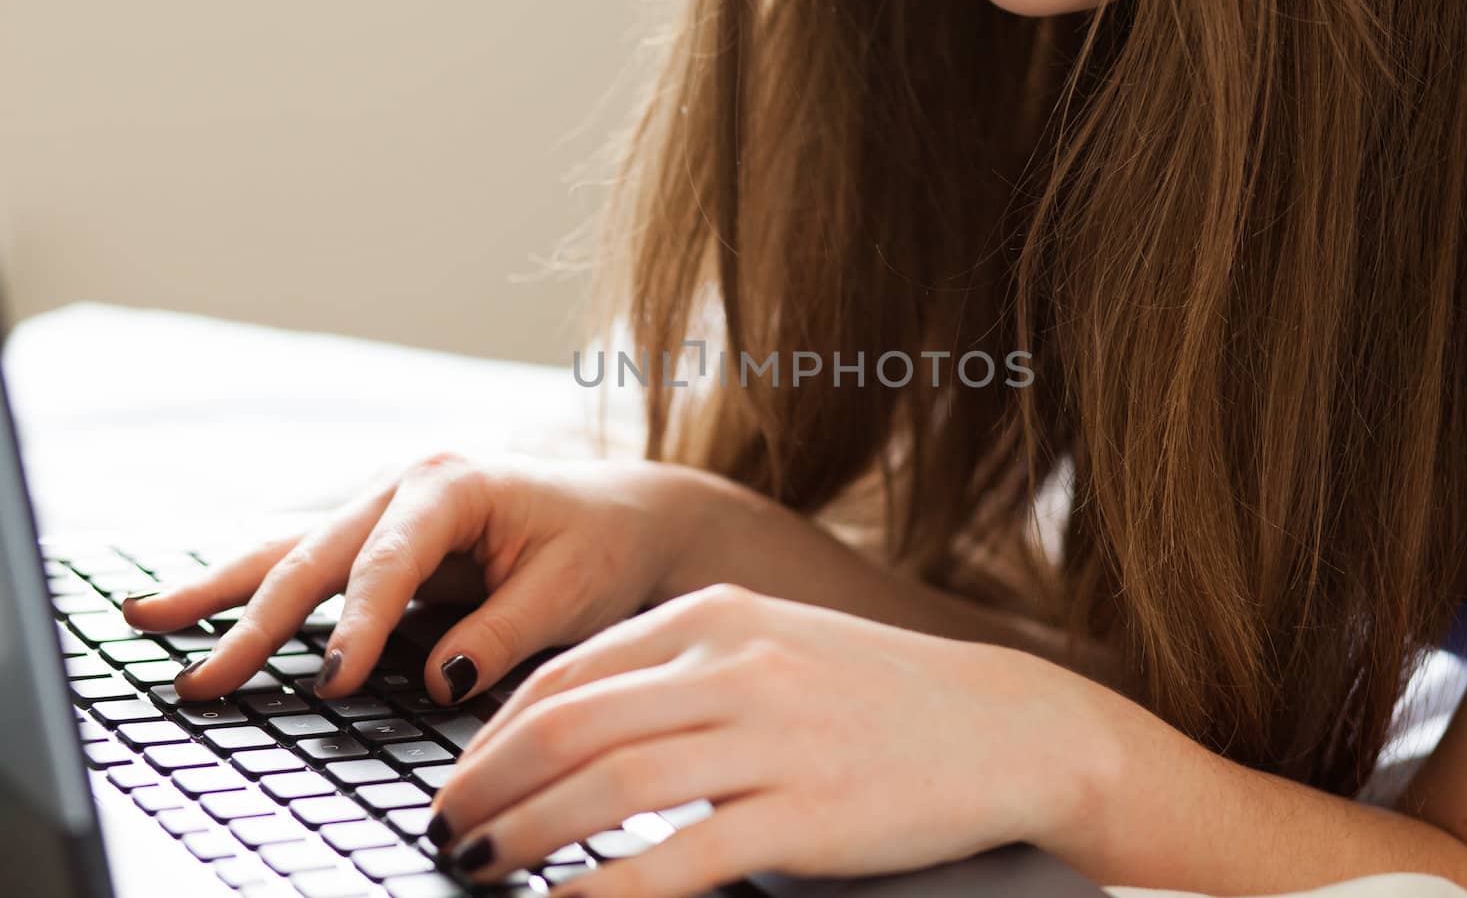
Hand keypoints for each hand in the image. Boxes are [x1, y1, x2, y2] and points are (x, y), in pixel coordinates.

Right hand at [122, 453, 709, 702]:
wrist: (625, 518)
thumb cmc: (602, 547)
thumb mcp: (569, 593)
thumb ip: (500, 635)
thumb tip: (434, 681)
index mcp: (453, 484)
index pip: (387, 562)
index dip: (356, 625)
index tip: (331, 681)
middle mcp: (405, 487)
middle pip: (315, 555)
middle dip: (254, 620)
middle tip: (202, 681)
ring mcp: (384, 510)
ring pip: (290, 551)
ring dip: (222, 590)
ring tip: (144, 619)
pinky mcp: (378, 541)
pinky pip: (307, 566)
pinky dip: (252, 589)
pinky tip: (195, 608)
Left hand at [430, 584, 1120, 896]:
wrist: (1003, 727)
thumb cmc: (876, 694)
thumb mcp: (773, 647)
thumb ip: (681, 672)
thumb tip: (574, 730)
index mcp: (716, 615)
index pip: (570, 672)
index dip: (495, 732)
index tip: (459, 778)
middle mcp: (734, 664)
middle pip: (570, 726)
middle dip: (487, 784)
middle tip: (445, 830)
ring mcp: (771, 736)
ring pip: (608, 786)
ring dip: (524, 832)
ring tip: (477, 866)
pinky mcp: (805, 813)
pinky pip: (678, 858)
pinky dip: (604, 890)